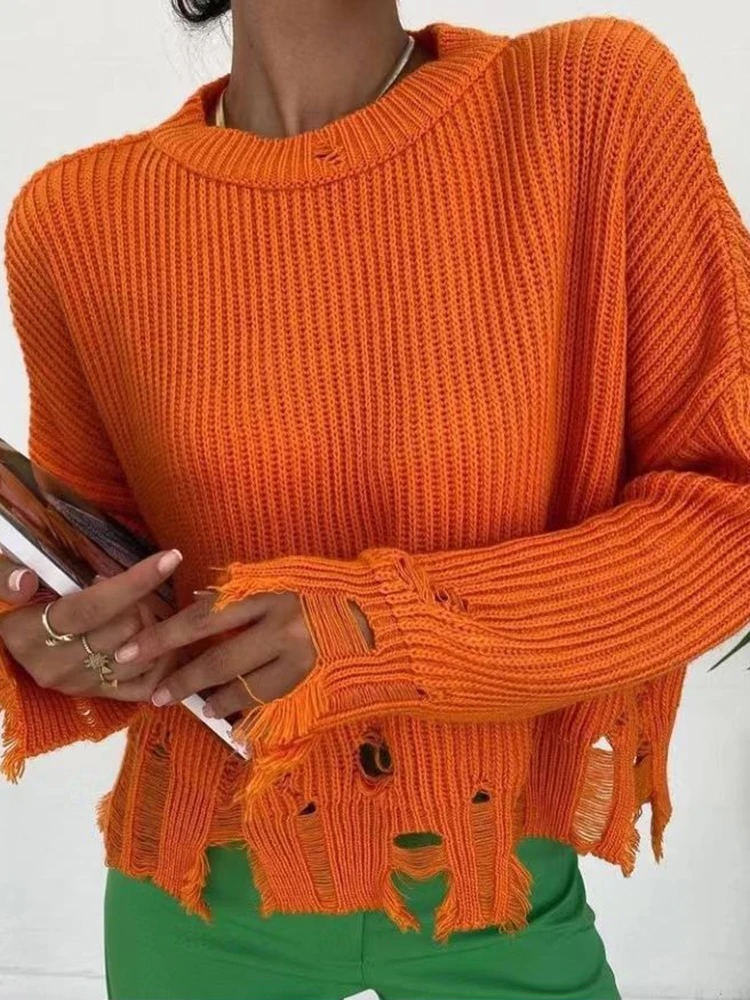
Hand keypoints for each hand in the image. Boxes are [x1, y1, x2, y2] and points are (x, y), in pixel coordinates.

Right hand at [0, 548, 182, 700]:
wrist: (4, 642)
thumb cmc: (9, 605)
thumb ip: (6, 576)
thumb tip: (24, 581)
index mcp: (28, 634)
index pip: (92, 608)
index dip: (133, 582)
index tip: (169, 559)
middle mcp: (55, 666)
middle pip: (124, 629)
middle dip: (141, 600)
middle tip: (133, 586)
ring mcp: (77, 685)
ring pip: (140, 656)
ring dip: (152, 625)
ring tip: (139, 608)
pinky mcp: (95, 696)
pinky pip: (146, 685)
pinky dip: (163, 660)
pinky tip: (162, 636)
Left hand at [111, 590, 372, 719]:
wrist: (391, 619)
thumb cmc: (336, 593)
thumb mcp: (289, 580)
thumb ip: (248, 593)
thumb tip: (201, 603)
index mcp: (270, 593)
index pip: (203, 616)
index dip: (164, 635)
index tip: (131, 650)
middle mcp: (282, 626)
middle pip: (217, 658)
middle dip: (180, 679)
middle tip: (156, 695)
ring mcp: (300, 660)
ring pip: (242, 689)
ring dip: (214, 700)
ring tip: (200, 704)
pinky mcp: (314, 685)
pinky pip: (268, 705)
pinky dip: (245, 712)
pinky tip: (232, 717)